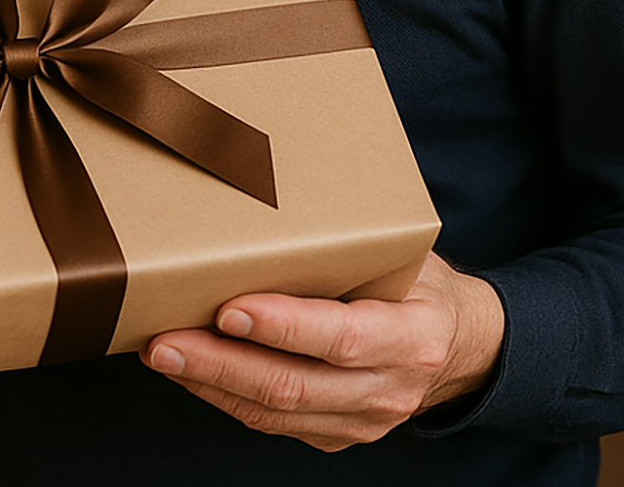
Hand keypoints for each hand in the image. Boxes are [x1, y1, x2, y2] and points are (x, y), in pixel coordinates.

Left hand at [141, 252, 503, 451]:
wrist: (463, 345)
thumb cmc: (420, 283)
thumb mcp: (402, 254)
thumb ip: (349, 241)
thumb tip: (270, 190)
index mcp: (411, 338)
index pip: (341, 337)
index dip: (283, 326)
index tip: (229, 308)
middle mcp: (387, 389)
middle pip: (293, 384)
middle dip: (220, 362)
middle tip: (164, 339)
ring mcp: (362, 420)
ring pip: (275, 412)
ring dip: (210, 383)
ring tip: (161, 352)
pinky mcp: (337, 434)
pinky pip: (272, 423)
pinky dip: (224, 396)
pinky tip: (189, 370)